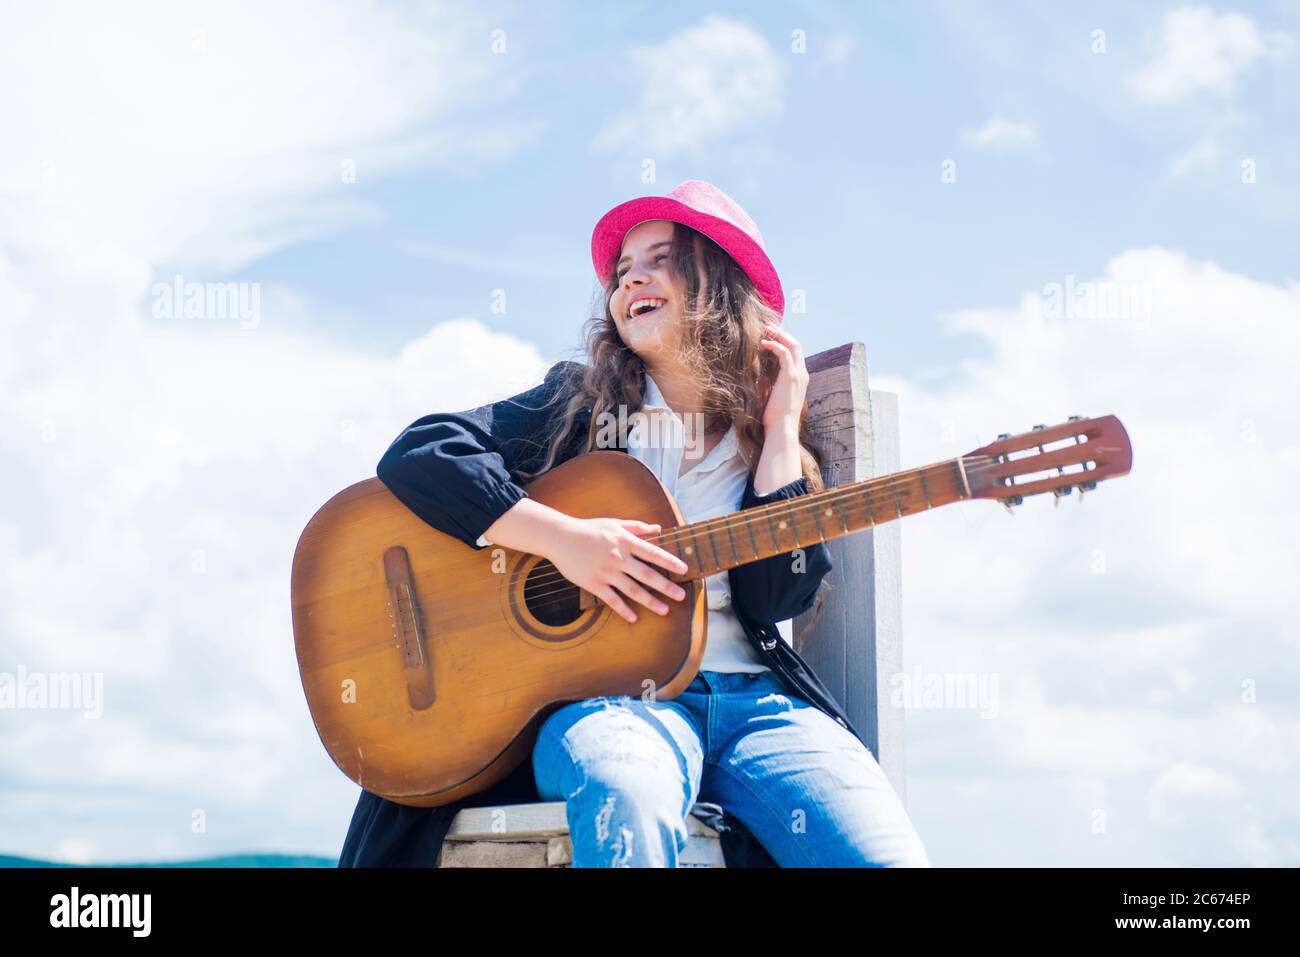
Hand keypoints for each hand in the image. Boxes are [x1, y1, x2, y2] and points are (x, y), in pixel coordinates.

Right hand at [547, 517, 688, 623]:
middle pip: (647, 575)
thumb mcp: (614, 523)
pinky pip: (612, 600)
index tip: (684, 570)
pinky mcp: (594, 584)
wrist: (560, 538)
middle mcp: (618, 558)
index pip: (653, 553)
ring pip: (633, 590)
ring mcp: (606, 572)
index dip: (670, 562)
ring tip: (665, 610)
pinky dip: (624, 610)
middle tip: (681, 596)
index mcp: (625, 541)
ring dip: (651, 602)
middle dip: (666, 587)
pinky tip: (634, 618)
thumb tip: (658, 529)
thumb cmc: (589, 529)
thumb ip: (637, 527)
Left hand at [758, 322, 808, 432]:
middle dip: (783, 333)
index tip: (771, 334)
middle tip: (769, 326)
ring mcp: (798, 374)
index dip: (785, 341)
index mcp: (799, 378)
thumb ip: (770, 383)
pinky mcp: (791, 376)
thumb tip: (759, 375)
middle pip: (796, 345)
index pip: (795, 353)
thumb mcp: (772, 395)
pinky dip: (774, 345)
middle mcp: (802, 374)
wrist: (782, 428)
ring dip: (779, 335)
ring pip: (793, 345)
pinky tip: (763, 342)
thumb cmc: (775, 416)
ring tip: (766, 329)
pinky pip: (784, 353)